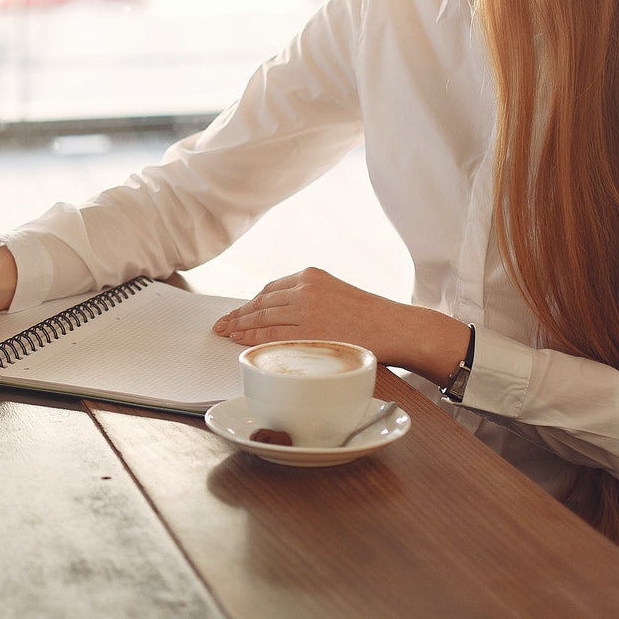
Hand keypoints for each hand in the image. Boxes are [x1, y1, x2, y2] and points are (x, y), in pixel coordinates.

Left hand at [212, 265, 467, 384]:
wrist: (397, 327)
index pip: (269, 290)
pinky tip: (242, 343)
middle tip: (221, 325)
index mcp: (310, 276)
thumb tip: (274, 313)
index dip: (249, 304)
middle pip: (261, 304)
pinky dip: (254, 340)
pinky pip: (273, 337)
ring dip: (240, 328)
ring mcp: (307, 311)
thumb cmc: (369, 316)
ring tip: (226, 334)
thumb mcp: (334, 294)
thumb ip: (307, 299)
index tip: (235, 313)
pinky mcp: (311, 333)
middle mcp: (305, 289)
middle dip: (238, 315)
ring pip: (263, 319)